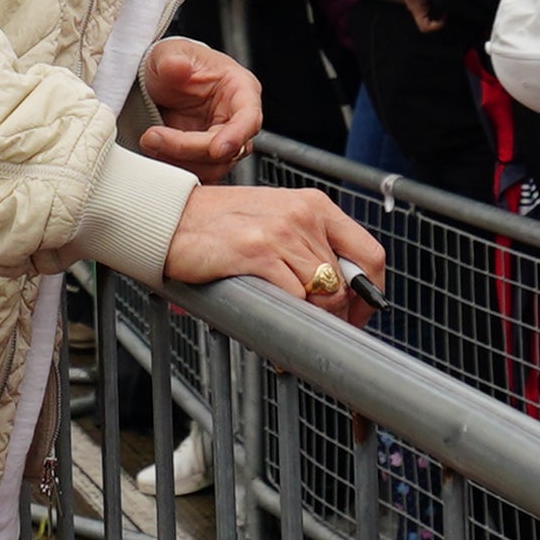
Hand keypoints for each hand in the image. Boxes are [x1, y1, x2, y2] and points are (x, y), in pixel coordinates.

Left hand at [132, 36, 262, 183]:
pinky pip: (198, 173)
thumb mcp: (168, 52)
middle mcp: (236, 118)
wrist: (158, 80)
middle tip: (153, 137)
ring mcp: (221, 140)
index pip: (249, 118)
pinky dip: (176, 169)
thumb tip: (177, 66)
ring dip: (180, 162)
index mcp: (240, 89)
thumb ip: (172, 59)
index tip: (217, 148)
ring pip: (213, 167)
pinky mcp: (204, 157)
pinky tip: (157, 153)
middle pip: (229, 149)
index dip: (236, 136)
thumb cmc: (174, 62)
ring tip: (151, 142)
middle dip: (189, 149)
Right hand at [161, 185, 386, 324]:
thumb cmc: (220, 225)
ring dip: (310, 322)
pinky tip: (273, 329)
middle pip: (345, 283)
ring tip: (292, 331)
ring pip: (322, 294)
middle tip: (319, 334)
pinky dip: (286, 323)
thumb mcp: (276, 222)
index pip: (370, 254)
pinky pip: (292, 299)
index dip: (370, 294)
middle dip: (337, 318)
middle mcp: (304, 215)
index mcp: (315, 205)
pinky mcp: (256, 253)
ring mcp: (281, 232)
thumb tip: (341, 292)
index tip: (358, 316)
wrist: (169, 217)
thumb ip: (310, 247)